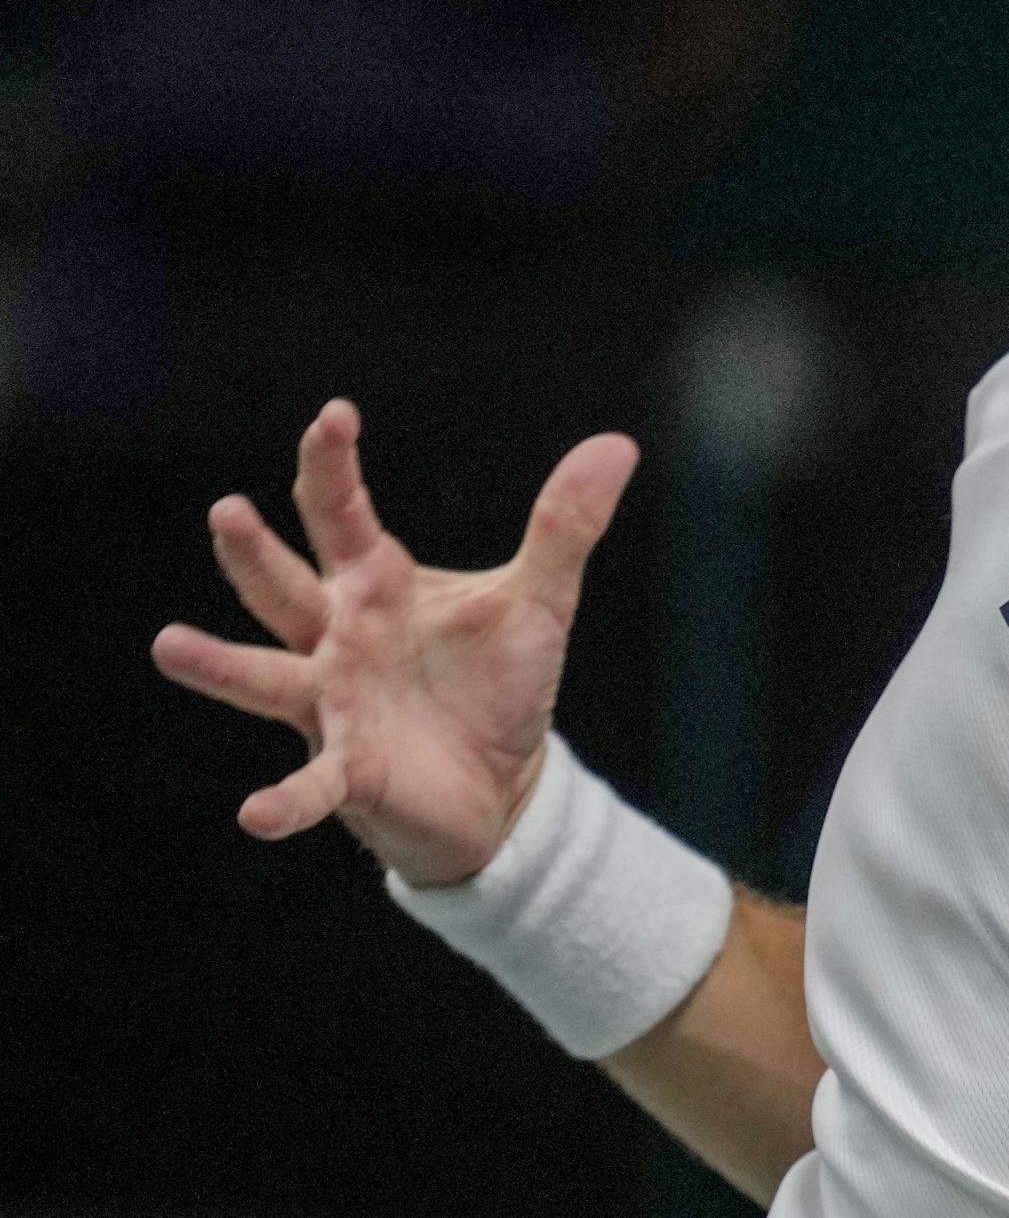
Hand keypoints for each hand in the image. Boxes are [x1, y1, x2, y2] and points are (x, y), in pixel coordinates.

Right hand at [150, 398, 637, 886]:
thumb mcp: (539, 600)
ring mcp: (332, 704)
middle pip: (285, 585)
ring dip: (220, 664)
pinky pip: (309, 786)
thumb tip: (617, 443)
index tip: (333, 416)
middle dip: (255, 552)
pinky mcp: (349, 771)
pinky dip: (284, 800)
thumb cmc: (498, 682)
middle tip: (228, 511)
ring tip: (171, 644)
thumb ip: (565, 524)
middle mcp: (337, 638)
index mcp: (377, 585)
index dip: (331, 466)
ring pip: (265, 677)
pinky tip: (256, 813)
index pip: (341, 514)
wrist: (501, 783)